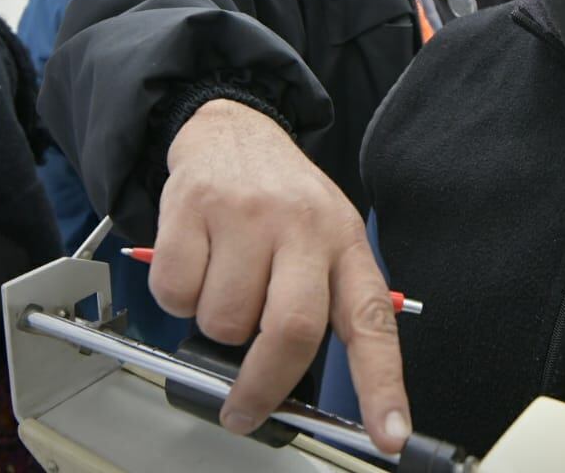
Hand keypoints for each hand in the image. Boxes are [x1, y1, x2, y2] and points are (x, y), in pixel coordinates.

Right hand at [151, 99, 410, 452]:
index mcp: (344, 244)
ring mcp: (248, 214)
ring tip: (224, 286)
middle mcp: (303, 227)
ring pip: (223, 320)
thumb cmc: (281, 199)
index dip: (381, 386)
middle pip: (291, 330)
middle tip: (245, 405)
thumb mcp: (322, 238)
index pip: (372, 324)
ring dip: (215, 326)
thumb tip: (288, 389)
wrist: (232, 128)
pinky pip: (176, 292)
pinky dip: (177, 298)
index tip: (388, 436)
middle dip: (262, 385)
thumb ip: (318, 304)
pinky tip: (196, 263)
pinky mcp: (195, 206)